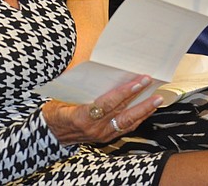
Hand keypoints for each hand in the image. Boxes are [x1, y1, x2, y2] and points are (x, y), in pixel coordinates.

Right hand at [41, 75, 160, 144]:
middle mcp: (95, 128)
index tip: (137, 82)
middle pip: (121, 112)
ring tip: (156, 98)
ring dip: (143, 110)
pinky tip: (146, 110)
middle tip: (149, 83)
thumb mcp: (61, 97)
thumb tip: (93, 69)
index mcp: (82, 116)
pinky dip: (137, 118)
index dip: (123, 93)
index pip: (107, 103)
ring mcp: (101, 135)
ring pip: (127, 122)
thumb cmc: (55, 112)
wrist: (51, 134)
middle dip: (138, 98)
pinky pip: (125, 128)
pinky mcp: (106, 138)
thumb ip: (78, 86)